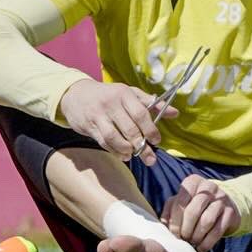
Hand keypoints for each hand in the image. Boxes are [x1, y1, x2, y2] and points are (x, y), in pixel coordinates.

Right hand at [59, 79, 178, 163]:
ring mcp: (98, 116)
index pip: (140, 113)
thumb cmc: (109, 95)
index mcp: (124, 94)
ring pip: (114, 137)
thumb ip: (152, 104)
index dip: (150, 129)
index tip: (157, 140)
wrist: (76, 94)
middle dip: (141, 146)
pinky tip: (122, 155)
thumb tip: (175, 113)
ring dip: (126, 149)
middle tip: (150, 158)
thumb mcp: (130, 93)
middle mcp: (111, 104)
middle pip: (129, 128)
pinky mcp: (89, 126)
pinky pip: (103, 142)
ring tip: (133, 155)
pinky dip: (114, 151)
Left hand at [161, 174, 240, 251]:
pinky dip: (207, 242)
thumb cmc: (196, 204)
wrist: (224, 204)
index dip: (175, 221)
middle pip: (193, 212)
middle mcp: (208, 187)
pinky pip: (218, 231)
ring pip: (206, 221)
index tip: (174, 234)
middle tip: (183, 239)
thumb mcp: (182, 203)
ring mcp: (221, 199)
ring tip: (192, 242)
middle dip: (186, 230)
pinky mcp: (230, 212)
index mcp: (192, 182)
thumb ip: (170, 211)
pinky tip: (202, 247)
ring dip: (196, 236)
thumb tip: (163, 226)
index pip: (180, 202)